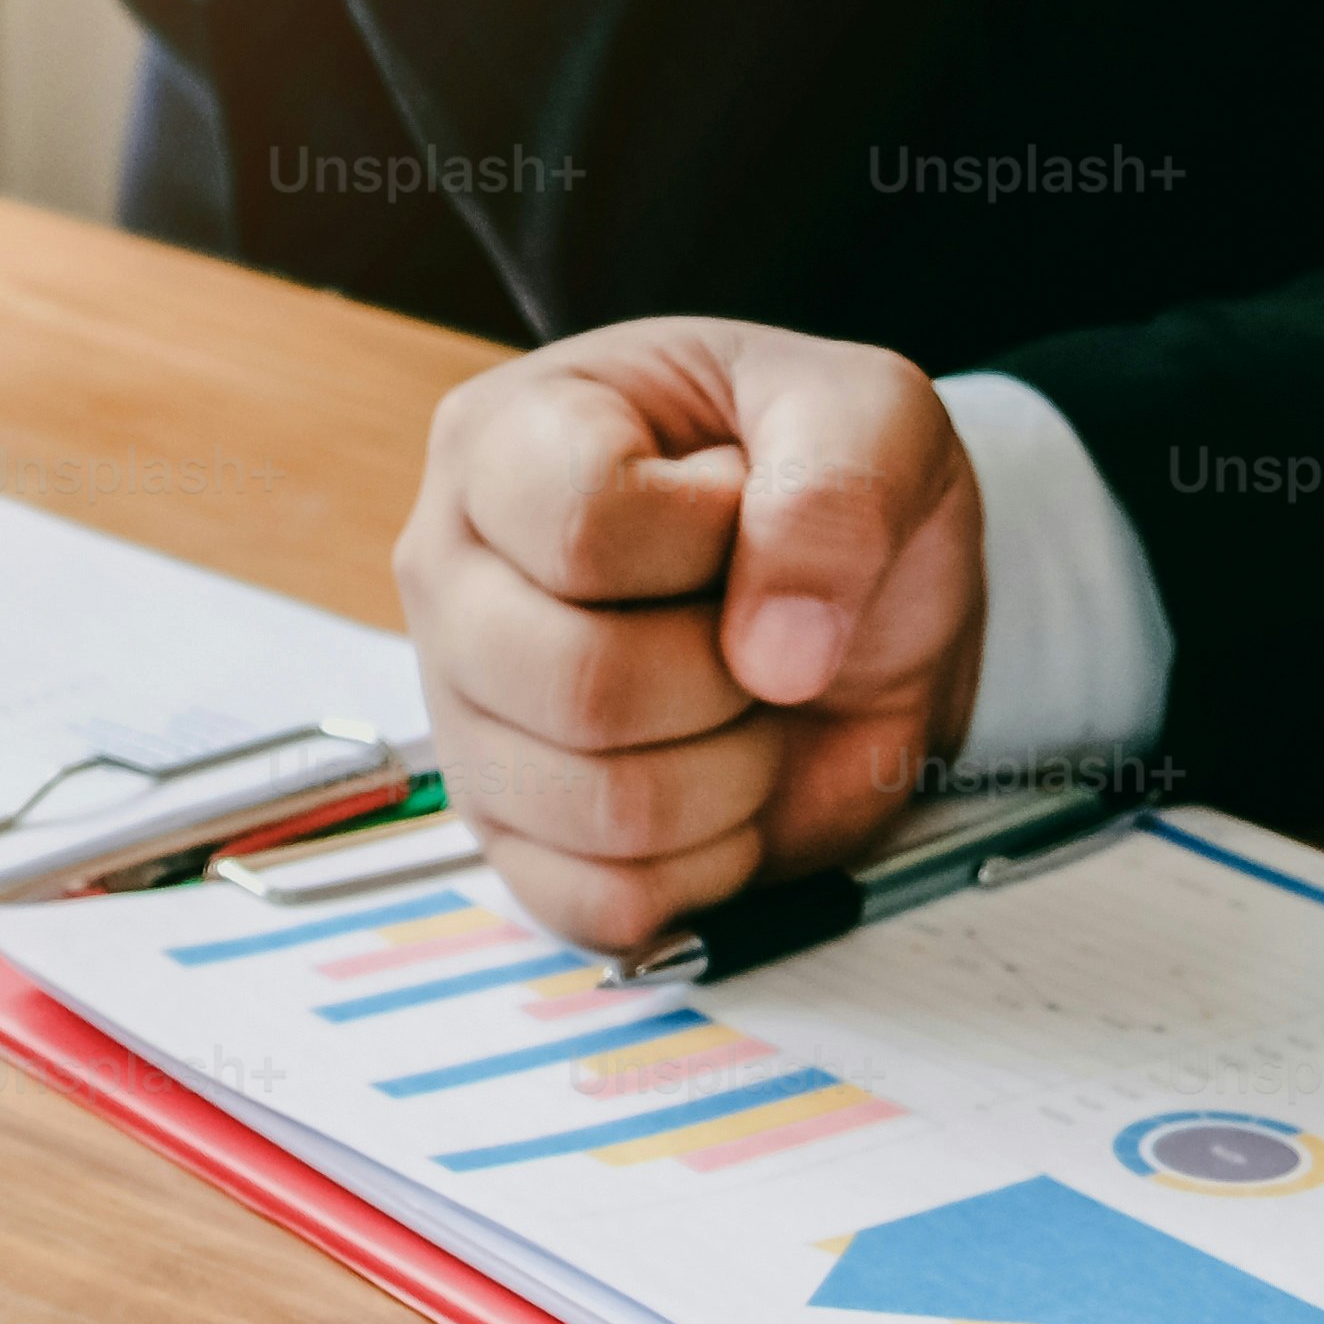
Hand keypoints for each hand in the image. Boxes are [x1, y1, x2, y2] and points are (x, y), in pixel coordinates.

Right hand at [397, 317, 986, 952]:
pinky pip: (597, 903)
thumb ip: (836, 492)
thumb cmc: (825, 489)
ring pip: (599, 807)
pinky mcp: (507, 836)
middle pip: (580, 682)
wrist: (858, 602)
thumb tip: (775, 652)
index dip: (709, 544)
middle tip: (759, 634)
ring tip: (743, 707)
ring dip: (731, 774)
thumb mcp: (873, 420)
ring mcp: (464, 717)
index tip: (745, 515)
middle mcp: (450, 577)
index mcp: (506, 440)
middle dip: (727, 677)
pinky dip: (703, 868)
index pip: (584, 526)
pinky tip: (723, 791)